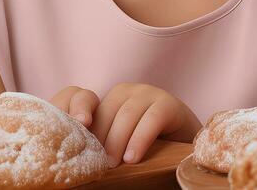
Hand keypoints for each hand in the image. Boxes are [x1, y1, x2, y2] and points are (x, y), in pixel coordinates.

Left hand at [50, 83, 200, 166]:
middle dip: (100, 139)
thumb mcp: (118, 144)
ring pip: (127, 113)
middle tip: (97, 165)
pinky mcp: (169, 103)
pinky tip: (133, 158)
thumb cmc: (143, 150)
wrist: (183, 146)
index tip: (72, 134)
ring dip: (118, 141)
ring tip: (114, 165)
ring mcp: (149, 93)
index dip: (76, 111)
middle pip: (106, 110)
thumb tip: (73, 159)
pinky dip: (140, 139)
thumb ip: (100, 145)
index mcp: (108, 100)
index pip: (84, 101)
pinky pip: (152, 118)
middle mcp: (126, 92)